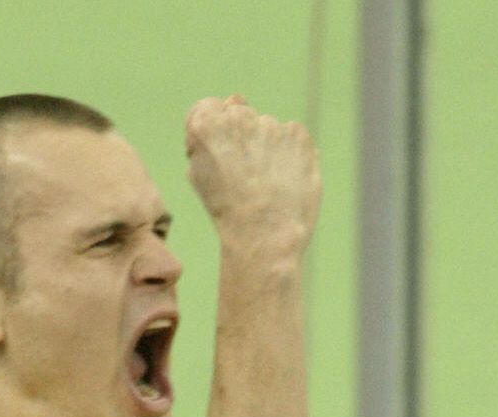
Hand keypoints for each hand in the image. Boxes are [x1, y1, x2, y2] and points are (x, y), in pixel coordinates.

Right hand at [185, 96, 320, 249]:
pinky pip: (293, 136)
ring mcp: (271, 125)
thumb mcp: (199, 173)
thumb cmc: (227, 210)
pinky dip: (291, 154)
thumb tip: (235, 98)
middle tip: (246, 177)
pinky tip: (284, 180)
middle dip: (242, 139)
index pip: (207, 108)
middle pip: (239, 116)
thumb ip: (208, 133)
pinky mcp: (298, 136)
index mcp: (207, 123)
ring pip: (267, 129)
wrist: (265, 237)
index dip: (213, 135)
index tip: (220, 159)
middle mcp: (239, 117)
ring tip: (267, 184)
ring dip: (267, 148)